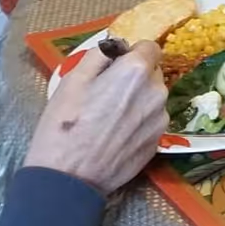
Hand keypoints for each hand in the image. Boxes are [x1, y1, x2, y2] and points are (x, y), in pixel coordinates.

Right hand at [24, 42, 168, 193]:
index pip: (149, 47)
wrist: (67, 179)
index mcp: (136, 71)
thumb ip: (100, 56)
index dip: (132, 54)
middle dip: (135, 77)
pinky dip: (138, 122)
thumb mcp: (72, 80)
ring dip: (138, 100)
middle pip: (152, 73)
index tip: (115, 67)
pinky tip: (115, 135)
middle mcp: (156, 92)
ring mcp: (160, 119)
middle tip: (106, 94)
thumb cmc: (64, 126)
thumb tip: (115, 46)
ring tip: (108, 118)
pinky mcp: (158, 142)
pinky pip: (151, 120)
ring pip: (152, 98)